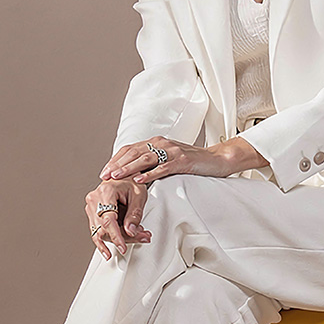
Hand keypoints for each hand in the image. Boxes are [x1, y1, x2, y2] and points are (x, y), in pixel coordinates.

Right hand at [86, 176, 150, 259]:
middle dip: (124, 238)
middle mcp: (94, 200)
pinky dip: (110, 238)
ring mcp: (91, 207)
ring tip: (139, 235)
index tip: (122, 247)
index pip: (108, 220)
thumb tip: (131, 231)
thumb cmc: (131, 181)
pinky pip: (99, 230)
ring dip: (120, 238)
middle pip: (105, 228)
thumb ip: (135, 214)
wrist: (124, 175)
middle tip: (142, 238)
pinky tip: (111, 249)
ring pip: (101, 232)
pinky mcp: (93, 213)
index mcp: (105, 192)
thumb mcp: (138, 195)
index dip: (116, 237)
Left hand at [102, 135, 265, 185]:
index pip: (130, 149)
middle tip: (104, 176)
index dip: (116, 160)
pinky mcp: (182, 160)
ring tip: (116, 177)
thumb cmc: (193, 164)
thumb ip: (153, 164)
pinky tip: (139, 181)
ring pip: (144, 158)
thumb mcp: (169, 161)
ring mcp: (172, 151)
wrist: (218, 160)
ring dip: (128, 168)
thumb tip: (134, 176)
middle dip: (117, 165)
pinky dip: (149, 174)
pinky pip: (163, 167)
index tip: (105, 172)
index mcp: (156, 143)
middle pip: (133, 152)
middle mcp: (162, 143)